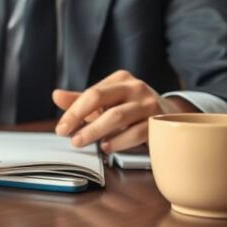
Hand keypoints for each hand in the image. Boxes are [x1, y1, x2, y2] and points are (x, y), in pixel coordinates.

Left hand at [52, 70, 197, 152]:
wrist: (171, 116)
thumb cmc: (132, 109)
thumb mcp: (107, 103)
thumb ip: (81, 101)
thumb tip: (55, 95)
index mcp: (120, 79)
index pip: (91, 93)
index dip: (73, 111)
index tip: (61, 129)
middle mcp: (135, 87)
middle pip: (100, 100)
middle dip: (81, 121)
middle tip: (70, 138)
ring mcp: (149, 103)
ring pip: (117, 117)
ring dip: (96, 132)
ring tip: (83, 143)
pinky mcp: (159, 121)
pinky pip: (136, 133)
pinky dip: (118, 142)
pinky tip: (106, 148)